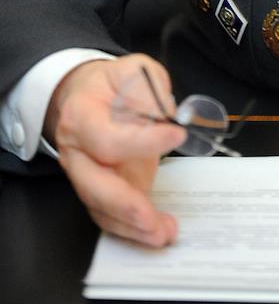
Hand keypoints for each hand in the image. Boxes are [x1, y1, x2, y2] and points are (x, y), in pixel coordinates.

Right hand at [46, 53, 185, 246]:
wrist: (89, 97)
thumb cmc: (114, 84)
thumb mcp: (134, 71)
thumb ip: (148, 89)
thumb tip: (165, 115)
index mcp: (81, 117)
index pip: (107, 138)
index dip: (142, 141)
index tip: (177, 134)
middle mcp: (77, 153)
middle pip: (93, 187)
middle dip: (125, 206)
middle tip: (153, 217)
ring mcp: (86, 176)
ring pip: (101, 209)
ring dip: (132, 226)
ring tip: (163, 233)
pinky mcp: (101, 191)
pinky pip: (111, 217)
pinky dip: (133, 230)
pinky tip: (158, 232)